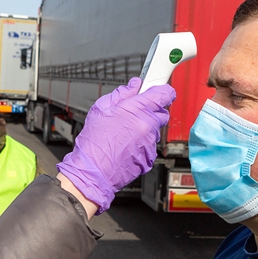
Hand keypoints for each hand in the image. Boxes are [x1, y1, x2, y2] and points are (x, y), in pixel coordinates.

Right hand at [56, 77, 174, 213]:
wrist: (93, 172)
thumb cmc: (94, 143)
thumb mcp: (101, 109)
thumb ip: (121, 94)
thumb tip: (133, 86)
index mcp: (137, 110)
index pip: (164, 94)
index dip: (163, 91)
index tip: (159, 91)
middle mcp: (147, 126)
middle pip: (162, 112)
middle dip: (152, 111)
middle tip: (134, 114)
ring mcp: (150, 143)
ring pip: (155, 130)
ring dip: (144, 129)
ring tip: (124, 134)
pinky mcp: (150, 157)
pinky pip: (150, 146)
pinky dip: (141, 145)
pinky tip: (126, 147)